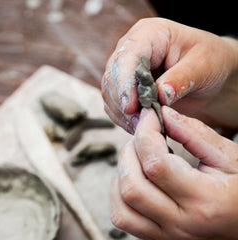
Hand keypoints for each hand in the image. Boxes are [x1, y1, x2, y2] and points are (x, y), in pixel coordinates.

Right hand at [102, 17, 237, 131]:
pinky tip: (137, 126)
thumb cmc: (208, 60)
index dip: (125, 83)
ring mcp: (124, 70)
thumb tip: (161, 95)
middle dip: (122, 102)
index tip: (131, 107)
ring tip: (141, 127)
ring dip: (121, 113)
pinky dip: (122, 118)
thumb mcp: (203, 65)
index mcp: (148, 34)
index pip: (127, 57)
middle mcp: (130, 50)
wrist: (206, 73)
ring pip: (109, 93)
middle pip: (112, 77)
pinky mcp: (124, 88)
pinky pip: (114, 105)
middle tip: (140, 122)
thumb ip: (181, 78)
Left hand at [112, 106, 237, 239]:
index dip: (145, 134)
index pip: (156, 165)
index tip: (148, 116)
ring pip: (121, 206)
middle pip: (132, 187)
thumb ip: (196, 134)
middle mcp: (180, 223)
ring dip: (121, 174)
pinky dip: (118, 194)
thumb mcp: (229, 158)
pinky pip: (122, 218)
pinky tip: (134, 177)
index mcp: (205, 200)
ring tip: (138, 158)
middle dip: (129, 153)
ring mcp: (165, 235)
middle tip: (143, 138)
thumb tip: (163, 115)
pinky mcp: (155, 238)